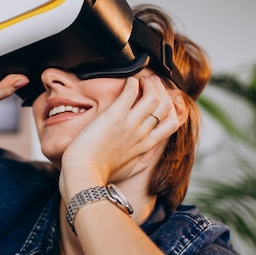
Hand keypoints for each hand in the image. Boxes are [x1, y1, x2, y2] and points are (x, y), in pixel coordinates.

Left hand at [58, 75, 180, 199]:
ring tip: (142, 80)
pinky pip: (130, 93)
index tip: (164, 100)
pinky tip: (129, 81)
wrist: (84, 174)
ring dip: (149, 84)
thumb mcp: (129, 170)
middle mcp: (142, 134)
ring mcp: (130, 124)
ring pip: (152, 97)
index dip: (172, 109)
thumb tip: (146, 153)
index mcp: (146, 146)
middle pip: (164, 107)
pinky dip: (133, 83)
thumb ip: (140, 160)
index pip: (171, 123)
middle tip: (153, 83)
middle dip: (162, 91)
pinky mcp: (114, 116)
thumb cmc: (100, 174)